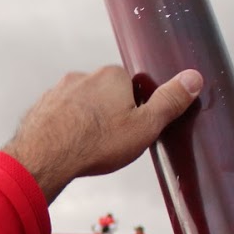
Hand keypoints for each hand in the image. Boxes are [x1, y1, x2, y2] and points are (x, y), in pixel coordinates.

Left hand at [1, 66, 202, 201]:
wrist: (44, 158)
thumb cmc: (95, 143)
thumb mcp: (145, 126)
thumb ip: (169, 101)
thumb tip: (194, 78)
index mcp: (111, 75)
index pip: (131, 85)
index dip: (134, 109)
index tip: (131, 128)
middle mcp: (82, 76)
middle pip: (104, 94)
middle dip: (108, 114)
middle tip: (110, 142)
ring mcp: (57, 91)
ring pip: (80, 106)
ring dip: (84, 122)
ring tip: (87, 148)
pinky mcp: (39, 108)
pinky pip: (58, 117)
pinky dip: (64, 130)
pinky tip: (67, 149)